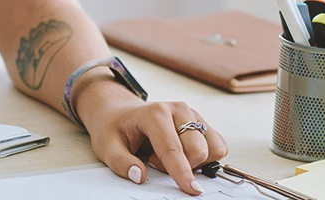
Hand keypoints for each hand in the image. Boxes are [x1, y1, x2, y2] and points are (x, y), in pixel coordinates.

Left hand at [73, 69, 227, 195]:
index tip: (192, 189)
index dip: (182, 172)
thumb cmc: (114, 128)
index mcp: (154, 113)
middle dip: (181, 166)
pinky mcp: (202, 122)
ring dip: (194, 161)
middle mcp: (178, 110)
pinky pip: (218, 146)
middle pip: (198, 150)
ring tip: (166, 156)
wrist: (118, 111)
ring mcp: (193, 114)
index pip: (172, 148)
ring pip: (213, 149)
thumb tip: (139, 176)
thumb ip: (121, 163)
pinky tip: (181, 153)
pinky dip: (204, 157)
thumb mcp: (107, 147)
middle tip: (154, 160)